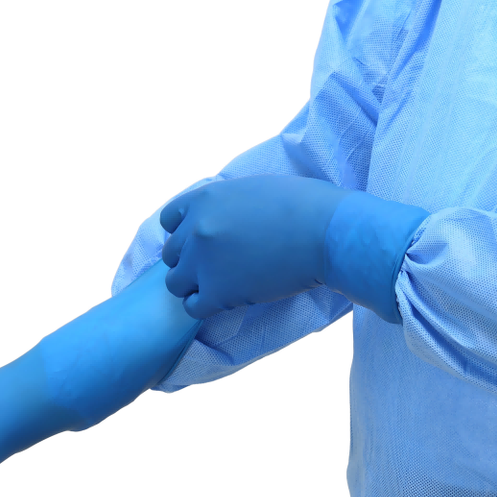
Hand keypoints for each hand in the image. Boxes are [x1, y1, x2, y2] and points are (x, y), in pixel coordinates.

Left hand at [159, 174, 351, 318]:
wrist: (325, 233)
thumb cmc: (304, 206)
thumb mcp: (252, 189)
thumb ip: (226, 204)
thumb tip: (221, 219)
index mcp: (203, 198)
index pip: (170, 221)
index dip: (185, 234)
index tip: (205, 243)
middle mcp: (195, 229)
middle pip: (171, 255)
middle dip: (191, 262)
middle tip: (219, 268)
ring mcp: (202, 262)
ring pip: (175, 284)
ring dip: (195, 286)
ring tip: (222, 287)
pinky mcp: (216, 293)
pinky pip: (191, 307)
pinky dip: (205, 307)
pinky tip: (228, 301)